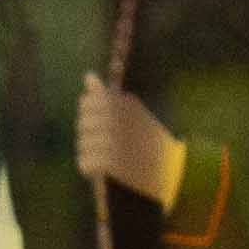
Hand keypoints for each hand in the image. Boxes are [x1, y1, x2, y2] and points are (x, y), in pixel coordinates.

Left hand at [76, 73, 186, 208]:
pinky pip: (85, 163)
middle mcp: (122, 120)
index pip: (87, 103)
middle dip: (85, 134)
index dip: (85, 114)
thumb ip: (105, 94)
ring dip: (86, 152)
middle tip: (96, 144)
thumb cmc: (144, 139)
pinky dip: (87, 167)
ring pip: (83, 144)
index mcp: (126, 104)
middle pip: (83, 123)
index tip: (94, 124)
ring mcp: (118, 142)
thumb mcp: (129, 113)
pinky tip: (96, 170)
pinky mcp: (115, 165)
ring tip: (99, 157)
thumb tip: (87, 76)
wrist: (165, 171)